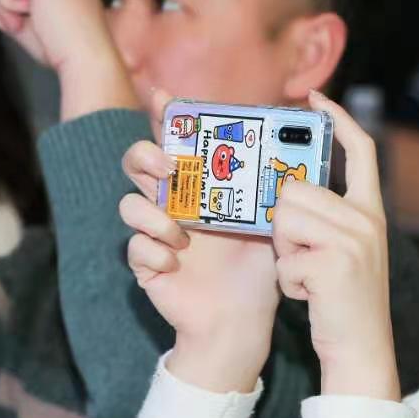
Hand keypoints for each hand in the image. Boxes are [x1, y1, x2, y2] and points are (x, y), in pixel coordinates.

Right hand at [120, 109, 279, 392]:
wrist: (242, 320)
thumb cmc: (256, 268)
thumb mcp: (268, 219)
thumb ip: (269, 185)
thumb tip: (289, 148)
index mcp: (200, 186)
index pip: (176, 140)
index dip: (164, 115)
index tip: (164, 97)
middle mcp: (172, 203)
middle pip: (137, 162)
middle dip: (147, 156)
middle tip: (170, 167)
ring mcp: (155, 234)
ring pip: (129, 204)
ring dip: (152, 214)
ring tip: (181, 231)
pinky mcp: (146, 265)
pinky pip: (134, 247)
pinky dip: (154, 252)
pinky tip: (175, 262)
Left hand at [271, 93, 398, 399]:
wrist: (362, 351)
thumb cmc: (343, 300)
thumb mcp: (345, 249)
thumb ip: (326, 216)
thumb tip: (285, 188)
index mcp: (371, 211)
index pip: (359, 150)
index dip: (337, 119)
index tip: (315, 97)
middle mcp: (367, 220)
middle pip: (296, 191)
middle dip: (284, 225)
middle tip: (302, 255)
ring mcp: (352, 241)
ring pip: (284, 220)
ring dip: (284, 254)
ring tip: (308, 276)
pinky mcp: (332, 265)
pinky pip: (284, 258)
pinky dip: (288, 281)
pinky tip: (309, 295)